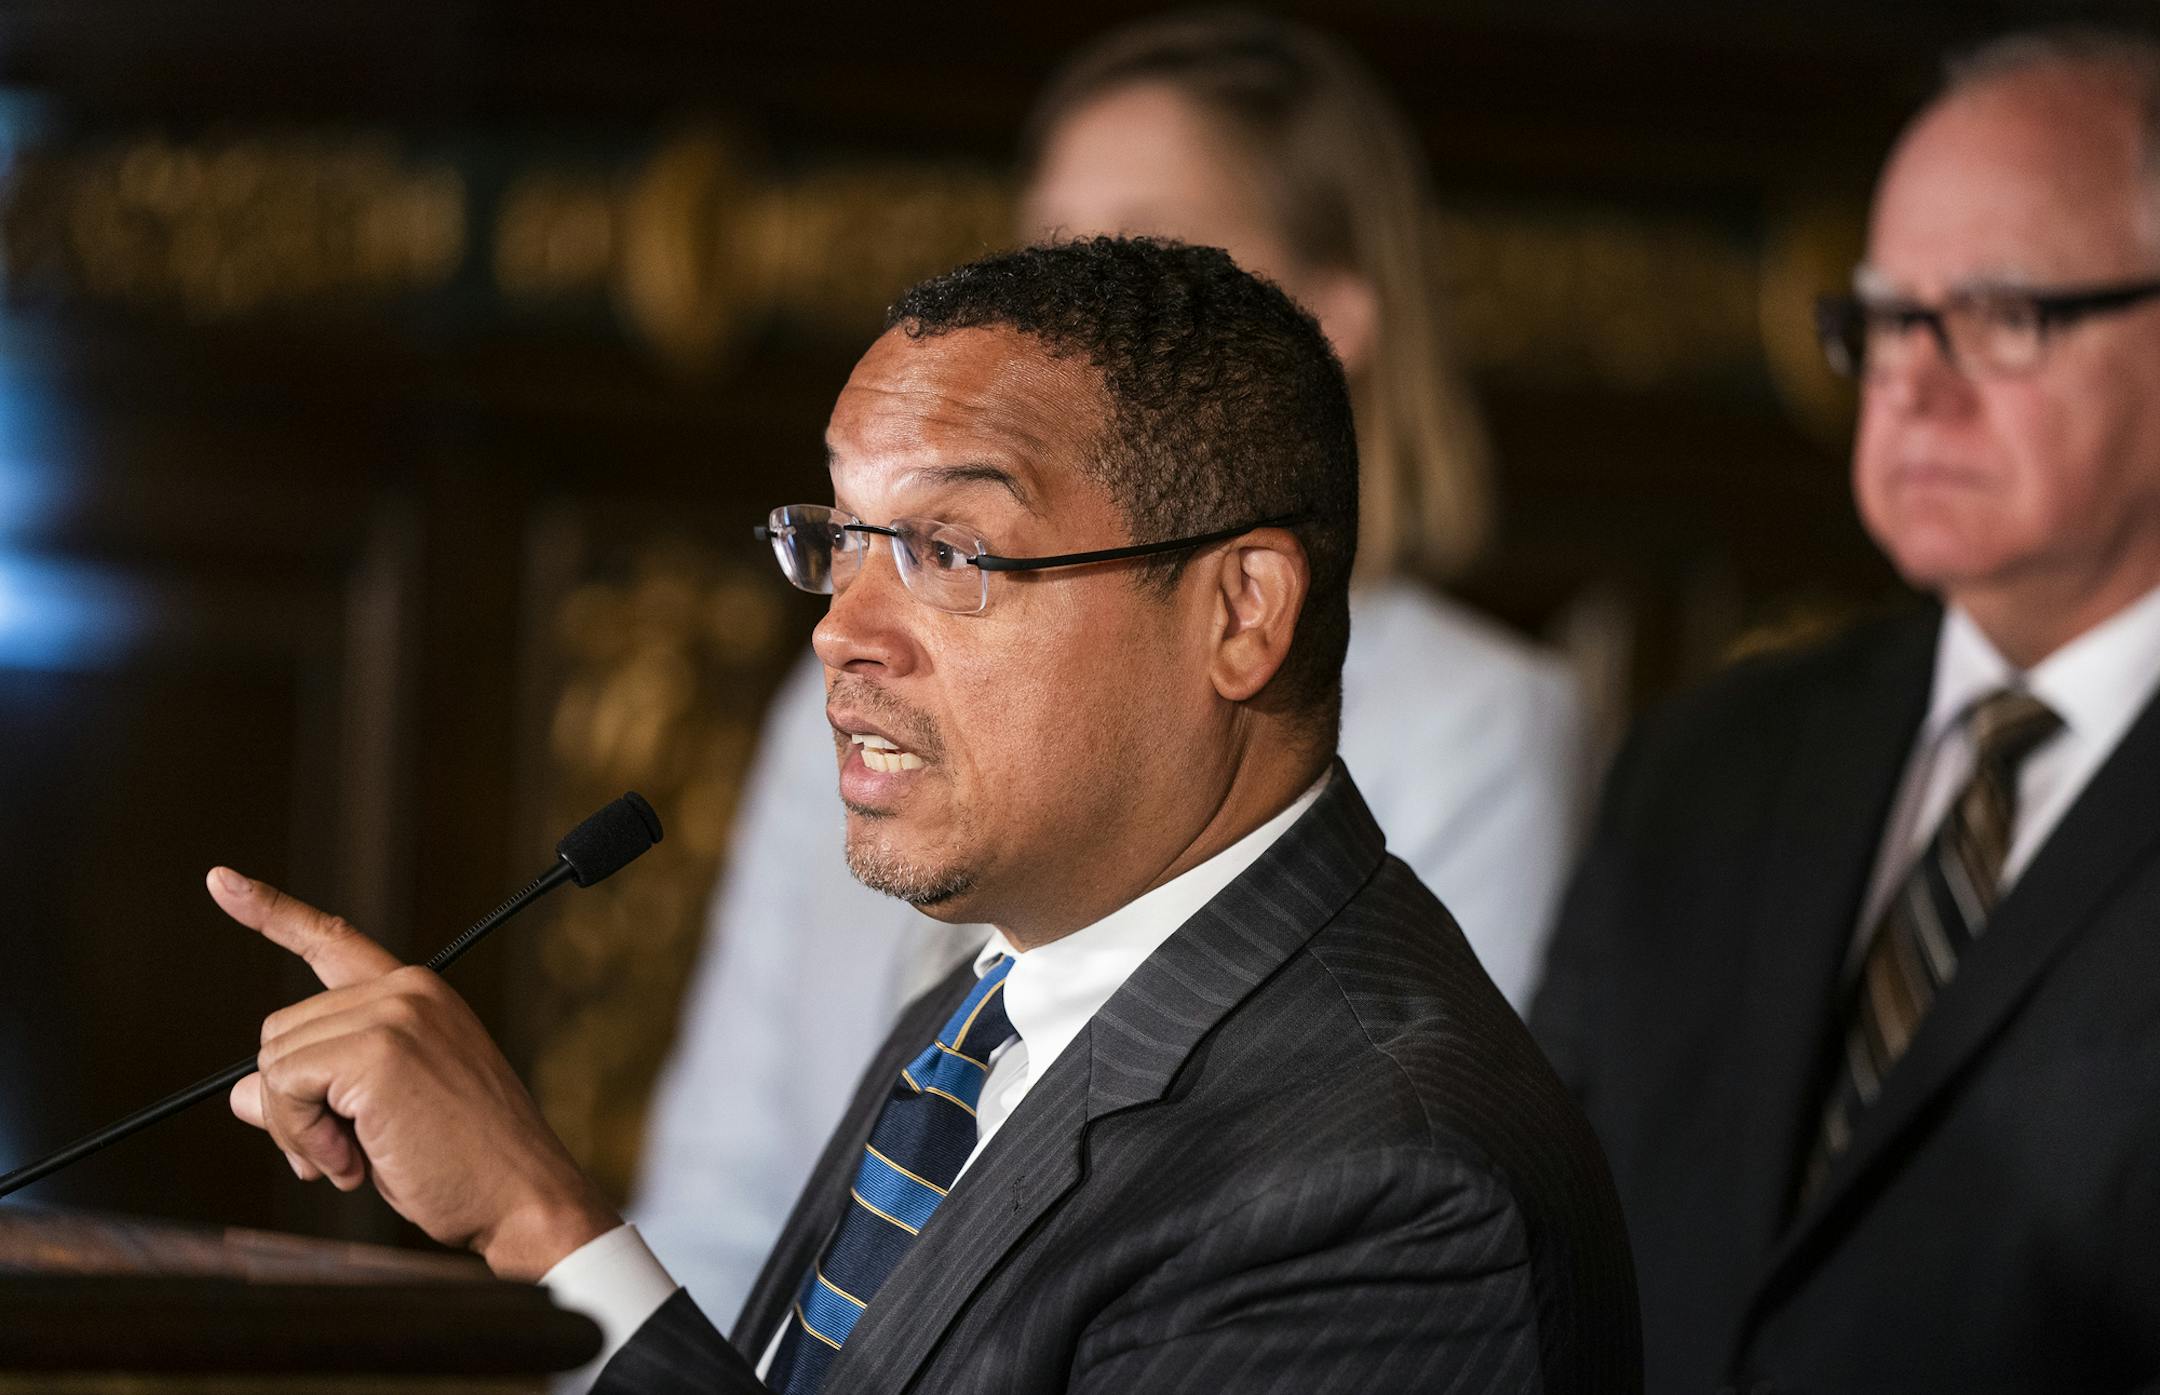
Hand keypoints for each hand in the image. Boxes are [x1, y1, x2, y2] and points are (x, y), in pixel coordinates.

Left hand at [210, 867, 620, 1278]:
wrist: (522, 1196)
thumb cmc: (464, 1166)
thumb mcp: (381, 1118)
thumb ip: (320, 1090)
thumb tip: (243, 1093)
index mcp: (417, 997)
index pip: (332, 943)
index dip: (272, 913)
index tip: (221, 882)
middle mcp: (407, 991)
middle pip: (281, 1031)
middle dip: (291, 1104)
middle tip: (340, 1154)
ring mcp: (394, 1015)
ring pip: (275, 1062)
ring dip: (295, 1127)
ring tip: (352, 1161)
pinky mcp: (378, 1051)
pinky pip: (285, 1086)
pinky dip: (300, 1135)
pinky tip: (351, 1162)